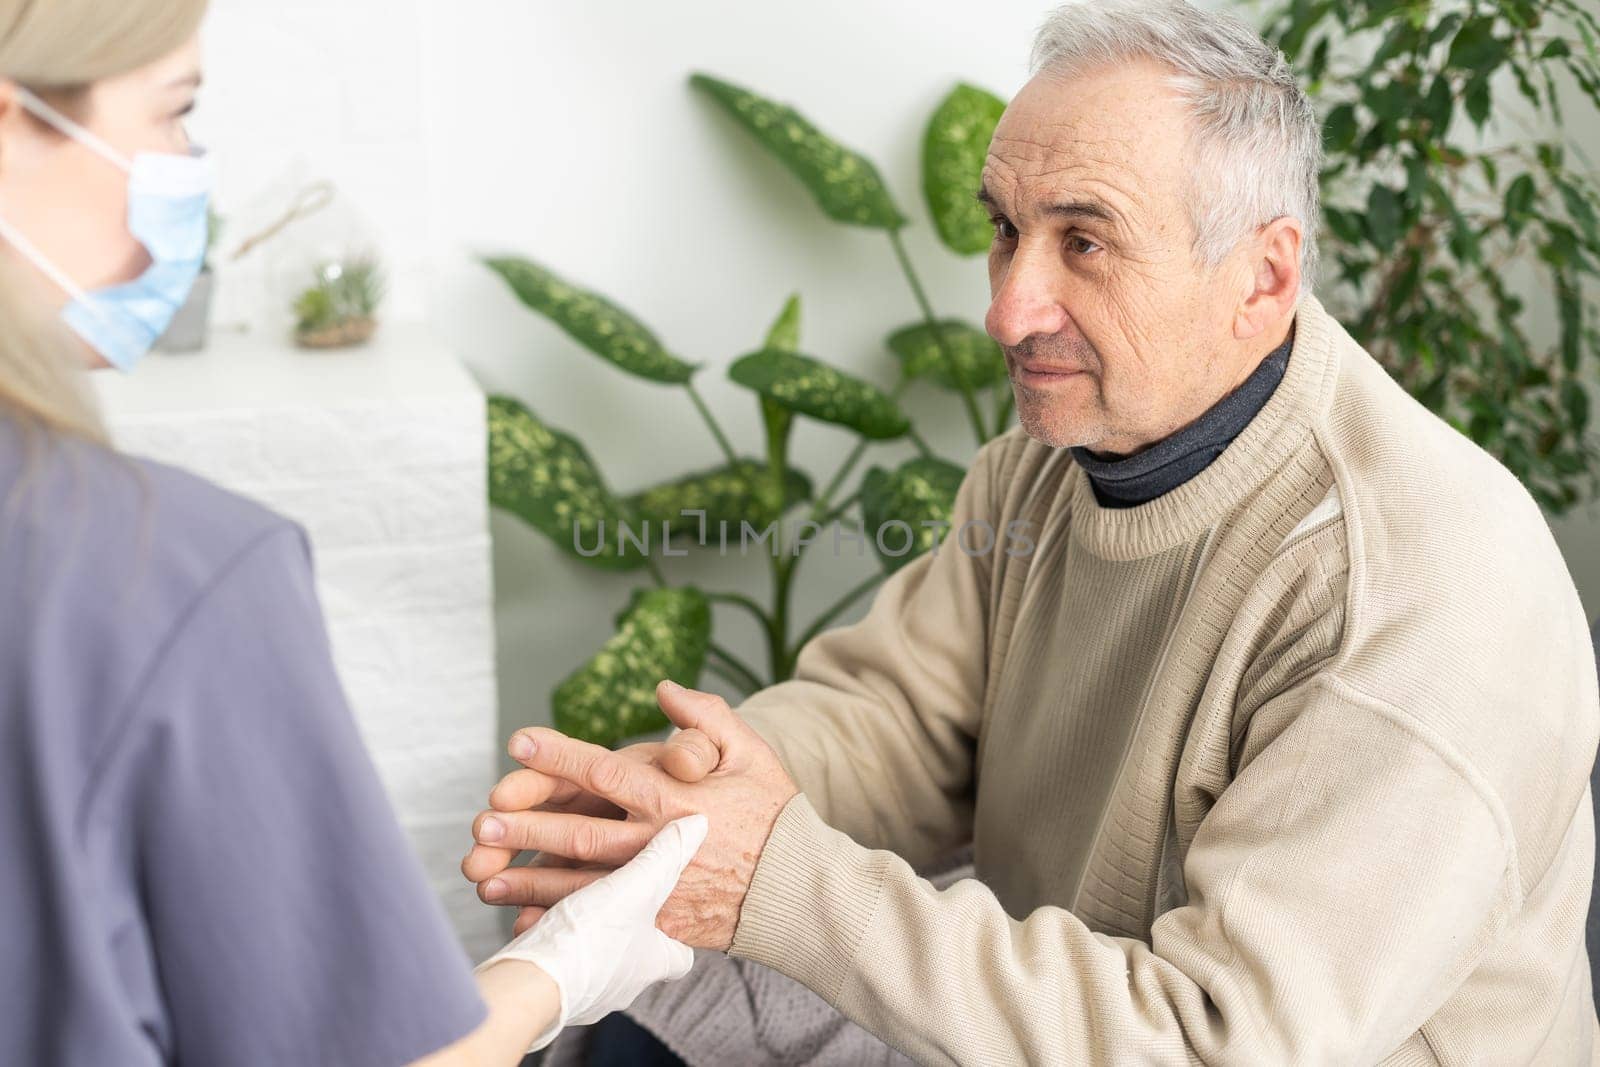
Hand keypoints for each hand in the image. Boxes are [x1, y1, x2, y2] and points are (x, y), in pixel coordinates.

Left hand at [471, 681, 798, 949]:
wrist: (799, 886)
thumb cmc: (774, 812)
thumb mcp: (750, 751)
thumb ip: (706, 717)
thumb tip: (664, 689)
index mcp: (676, 799)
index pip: (607, 771)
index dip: (561, 755)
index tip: (519, 742)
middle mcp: (659, 844)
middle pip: (583, 832)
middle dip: (529, 826)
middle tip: (483, 820)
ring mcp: (658, 888)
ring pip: (583, 883)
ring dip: (532, 878)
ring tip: (483, 874)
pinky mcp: (659, 920)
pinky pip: (603, 921)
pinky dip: (563, 920)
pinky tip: (524, 919)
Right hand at [474, 814, 707, 1052]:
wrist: (533, 986)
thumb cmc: (593, 939)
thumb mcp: (636, 887)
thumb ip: (664, 856)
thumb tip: (698, 825)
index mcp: (654, 961)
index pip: (680, 953)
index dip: (677, 926)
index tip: (669, 904)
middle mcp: (624, 983)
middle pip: (631, 950)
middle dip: (617, 920)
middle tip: (605, 893)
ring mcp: (587, 991)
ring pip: (586, 951)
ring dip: (574, 924)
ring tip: (555, 899)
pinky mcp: (551, 991)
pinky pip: (554, 957)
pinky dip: (544, 935)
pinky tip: (529, 916)